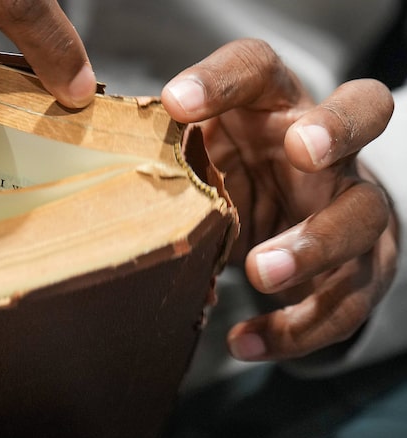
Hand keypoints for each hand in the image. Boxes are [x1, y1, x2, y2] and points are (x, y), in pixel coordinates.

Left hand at [161, 39, 397, 361]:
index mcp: (273, 109)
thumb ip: (170, 167)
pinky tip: (246, 341)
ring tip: (259, 273)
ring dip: (312, 245)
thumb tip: (100, 188)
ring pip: (359, 213)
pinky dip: (295, 328)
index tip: (176, 102)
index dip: (223, 80)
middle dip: (335, 128)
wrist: (298, 227)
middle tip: (300, 150)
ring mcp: (353, 203)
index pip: (257, 69)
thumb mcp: (202, 165)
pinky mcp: (364, 264)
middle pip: (362, 110)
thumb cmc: (235, 182)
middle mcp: (324, 148)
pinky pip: (344, 299)